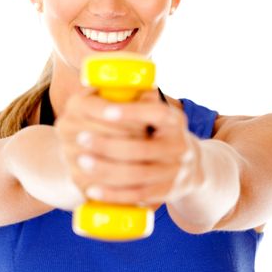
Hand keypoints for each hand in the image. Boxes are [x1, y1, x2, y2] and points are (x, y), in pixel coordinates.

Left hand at [54, 87, 204, 206]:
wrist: (192, 169)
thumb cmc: (162, 135)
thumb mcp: (159, 116)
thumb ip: (138, 99)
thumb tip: (106, 76)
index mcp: (175, 122)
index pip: (157, 113)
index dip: (132, 112)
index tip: (105, 110)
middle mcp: (179, 147)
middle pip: (140, 148)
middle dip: (106, 144)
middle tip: (79, 137)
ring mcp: (174, 173)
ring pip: (135, 174)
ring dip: (105, 169)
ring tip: (80, 161)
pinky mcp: (165, 194)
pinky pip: (136, 196)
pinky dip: (112, 194)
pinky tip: (91, 189)